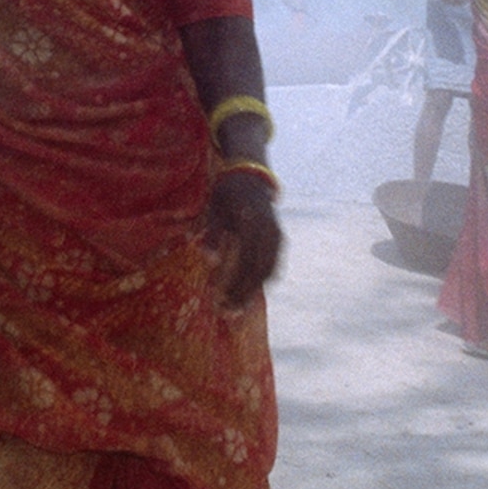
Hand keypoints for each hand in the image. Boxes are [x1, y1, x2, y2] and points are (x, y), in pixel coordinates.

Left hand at [202, 169, 282, 310]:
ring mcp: (277, 235)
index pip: (245, 263)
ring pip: (269, 272)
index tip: (221, 301)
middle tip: (229, 312)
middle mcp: (268, 231)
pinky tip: (249, 292)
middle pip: (258, 272)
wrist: (250, 175)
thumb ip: (212, 234)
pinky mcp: (279, 238)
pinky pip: (274, 266)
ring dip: (253, 291)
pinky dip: (262, 281)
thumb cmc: (226, 193)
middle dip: (243, 294)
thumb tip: (208, 260)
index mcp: (251, 224)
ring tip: (238, 308)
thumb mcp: (214, 209)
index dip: (235, 285)